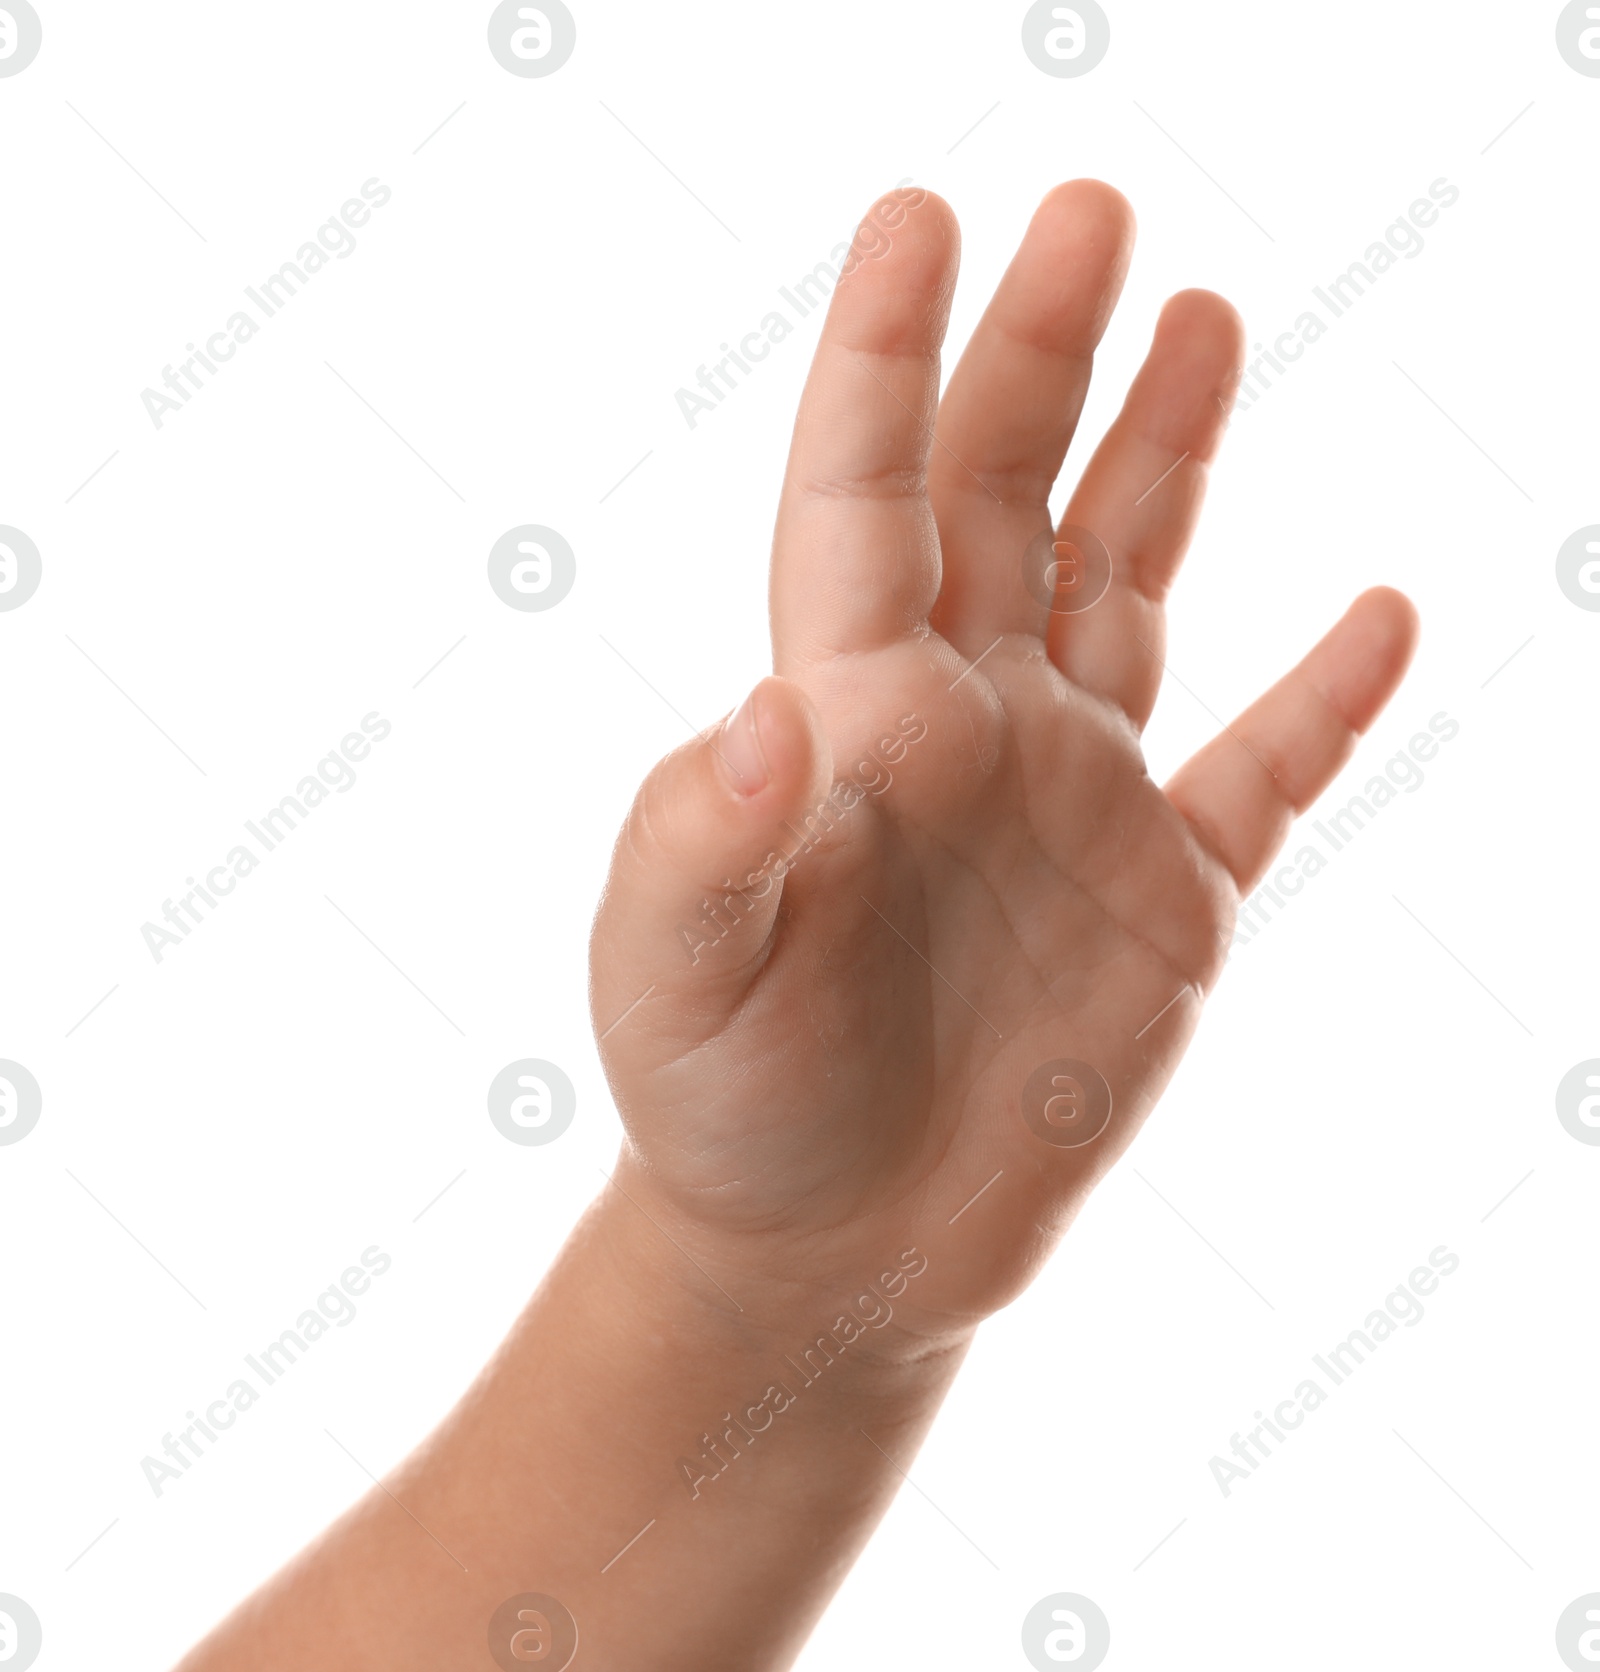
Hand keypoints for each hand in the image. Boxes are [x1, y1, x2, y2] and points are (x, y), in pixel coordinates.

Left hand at [589, 181, 1415, 1346]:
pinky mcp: (1165, 905)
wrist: (824, 1249)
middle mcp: (965, 727)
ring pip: (1129, 587)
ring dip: (1167, 458)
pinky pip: (1264, 778)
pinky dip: (1325, 704)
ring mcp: (1073, 803)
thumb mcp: (672, 979)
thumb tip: (771, 717)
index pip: (865, 500)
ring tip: (1207, 314)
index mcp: (848, 718)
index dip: (887, 360)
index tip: (923, 219)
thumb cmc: (724, 1107)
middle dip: (1044, 355)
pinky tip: (1377, 615)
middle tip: (1090, 213)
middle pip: (1005, 498)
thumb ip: (699, 843)